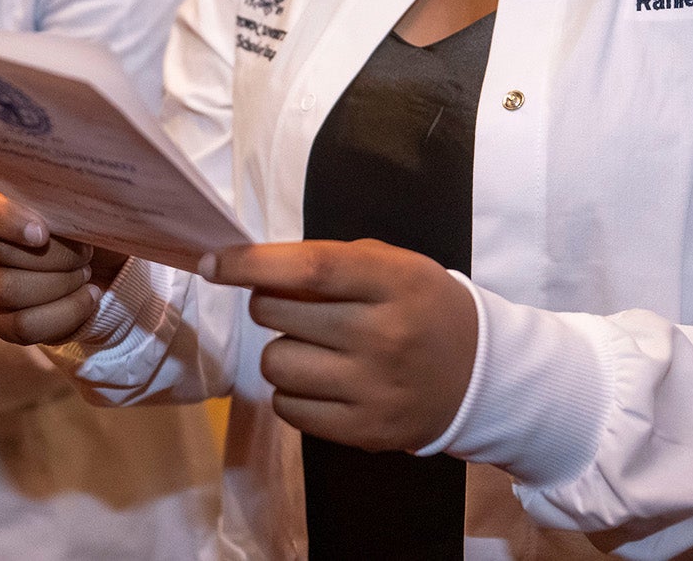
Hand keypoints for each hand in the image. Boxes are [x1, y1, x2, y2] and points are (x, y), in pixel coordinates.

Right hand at [0, 171, 124, 344]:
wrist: (105, 255)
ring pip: (7, 291)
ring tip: (86, 271)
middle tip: (86, 250)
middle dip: (52, 255)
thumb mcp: (78, 190)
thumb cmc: (85, 213)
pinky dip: (65, 312)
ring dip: (60, 283)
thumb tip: (67, 201)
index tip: (43, 233)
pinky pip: (23, 326)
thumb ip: (62, 186)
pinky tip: (88, 296)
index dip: (1, 219)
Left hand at [204, 239, 478, 453]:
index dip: (251, 263)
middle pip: (277, 314)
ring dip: (281, 350)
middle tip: (296, 307)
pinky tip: (319, 380)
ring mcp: (373, 389)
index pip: (308, 268)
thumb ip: (331, 262)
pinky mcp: (365, 432)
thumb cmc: (423, 306)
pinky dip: (291, 391)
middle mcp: (382, 336)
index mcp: (392, 283)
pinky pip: (288, 408)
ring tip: (313, 347)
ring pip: (275, 364)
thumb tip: (253, 268)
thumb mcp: (393, 265)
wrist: (480, 376)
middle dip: (269, 303)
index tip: (212, 261)